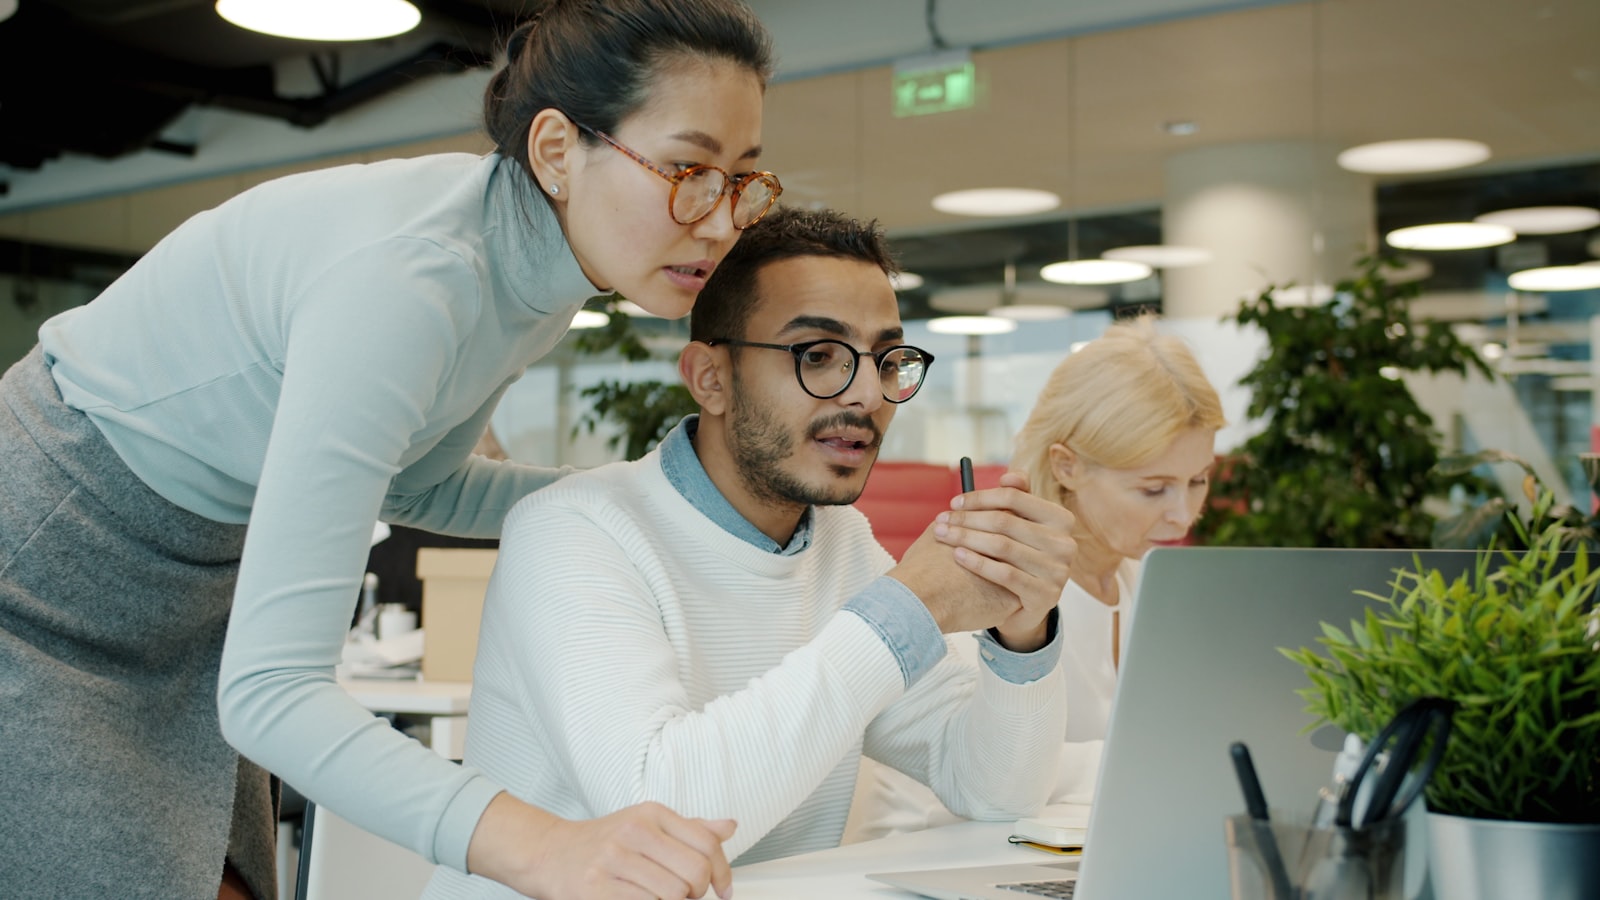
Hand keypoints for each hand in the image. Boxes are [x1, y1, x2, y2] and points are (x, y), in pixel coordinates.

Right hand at [467, 792, 736, 898]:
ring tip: (660, 898)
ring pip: (673, 896)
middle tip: (687, 897)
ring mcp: (613, 860)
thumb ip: (689, 828)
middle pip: (694, 873)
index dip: (722, 872)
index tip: (723, 890)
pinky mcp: (597, 889)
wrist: (548, 853)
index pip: (707, 842)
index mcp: (651, 813)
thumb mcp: (646, 823)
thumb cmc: (603, 841)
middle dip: (697, 894)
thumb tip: (730, 826)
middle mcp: (634, 831)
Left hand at [889, 471, 1074, 649]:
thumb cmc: (1018, 555)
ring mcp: (1058, 572)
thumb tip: (1009, 477)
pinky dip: (977, 562)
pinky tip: (956, 556)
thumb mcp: (1020, 525)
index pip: (1015, 497)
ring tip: (943, 535)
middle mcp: (1065, 544)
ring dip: (966, 538)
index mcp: (1061, 519)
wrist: (1024, 605)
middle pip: (1005, 521)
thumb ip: (1017, 498)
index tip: (954, 503)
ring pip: (1002, 546)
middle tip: (940, 520)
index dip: (980, 497)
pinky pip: (1004, 574)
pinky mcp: (1046, 596)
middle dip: (967, 519)